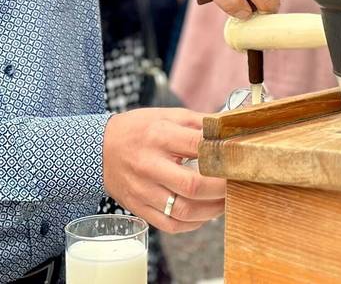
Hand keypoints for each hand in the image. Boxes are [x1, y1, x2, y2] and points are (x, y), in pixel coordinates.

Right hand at [102, 108, 225, 232]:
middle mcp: (150, 164)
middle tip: (236, 183)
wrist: (101, 149)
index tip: (238, 157)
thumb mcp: (166, 115)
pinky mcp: (139, 208)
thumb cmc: (139, 129)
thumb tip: (228, 126)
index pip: (197, 147)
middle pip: (192, 185)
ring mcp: (143, 190)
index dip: (223, 154)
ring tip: (225, 201)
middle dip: (222, 188)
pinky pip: (170, 225)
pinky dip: (192, 223)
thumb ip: (198, 122)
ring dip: (212, 210)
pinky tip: (203, 214)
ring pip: (183, 210)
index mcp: (159, 136)